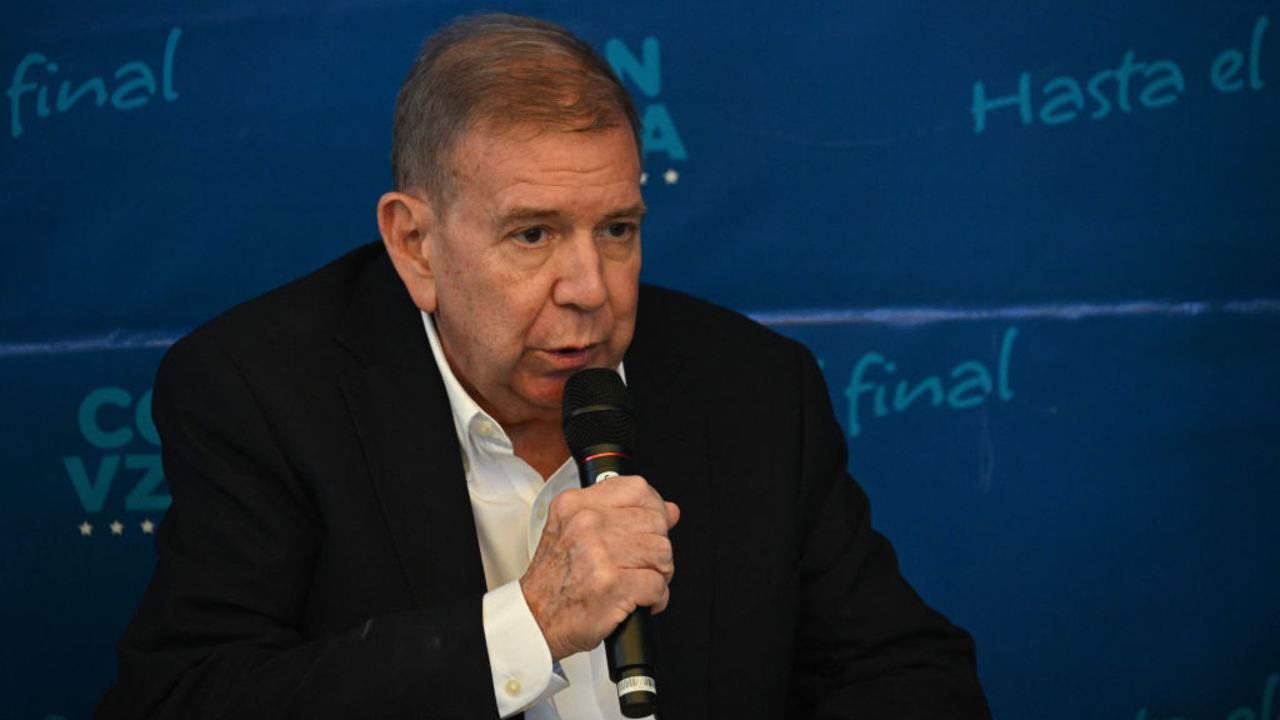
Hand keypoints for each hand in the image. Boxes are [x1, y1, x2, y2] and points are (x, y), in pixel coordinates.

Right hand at [519, 474, 679, 660]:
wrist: (535, 619)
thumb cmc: (554, 579)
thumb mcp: (575, 532)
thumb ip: (622, 515)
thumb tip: (670, 510)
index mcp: (576, 505)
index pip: (637, 488)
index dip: (654, 509)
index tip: (653, 525)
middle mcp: (586, 524)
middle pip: (655, 522)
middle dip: (658, 547)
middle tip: (645, 563)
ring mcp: (599, 554)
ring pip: (661, 552)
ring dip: (660, 573)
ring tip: (643, 581)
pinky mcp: (612, 585)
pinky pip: (657, 584)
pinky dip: (657, 598)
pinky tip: (642, 601)